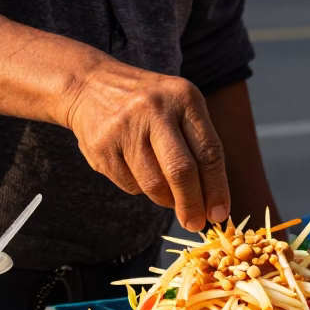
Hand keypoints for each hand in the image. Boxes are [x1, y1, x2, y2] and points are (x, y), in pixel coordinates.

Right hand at [61, 53, 229, 230]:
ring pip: (154, 184)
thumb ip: (198, 146)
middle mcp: (155, 109)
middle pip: (181, 171)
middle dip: (191, 205)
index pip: (209, 152)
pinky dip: (140, 189)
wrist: (90, 85)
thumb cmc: (148, 104)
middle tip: (195, 224)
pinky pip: (130, 185)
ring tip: (168, 197)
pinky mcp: (102, 146)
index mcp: (184, 97)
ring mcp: (125, 127)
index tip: (219, 213)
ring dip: (166, 200)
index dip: (216, 188)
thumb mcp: (179, 107)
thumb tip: (212, 203)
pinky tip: (138, 172)